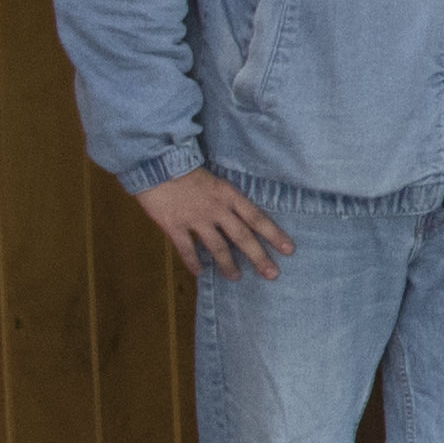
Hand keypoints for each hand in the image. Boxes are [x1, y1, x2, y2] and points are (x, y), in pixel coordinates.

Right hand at [136, 169, 291, 280]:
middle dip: (258, 257)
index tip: (289, 250)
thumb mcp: (216, 182)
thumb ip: (228, 200)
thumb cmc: (186, 171)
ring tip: (235, 277)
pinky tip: (199, 273)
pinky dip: (193, 262)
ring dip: (227, 264)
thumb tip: (244, 219)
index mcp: (229, 196)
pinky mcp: (173, 225)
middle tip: (272, 274)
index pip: (257, 218)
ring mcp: (195, 218)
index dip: (274, 235)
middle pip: (242, 236)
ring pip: (216, 246)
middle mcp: (216, 209)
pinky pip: (186, 248)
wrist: (154, 165)